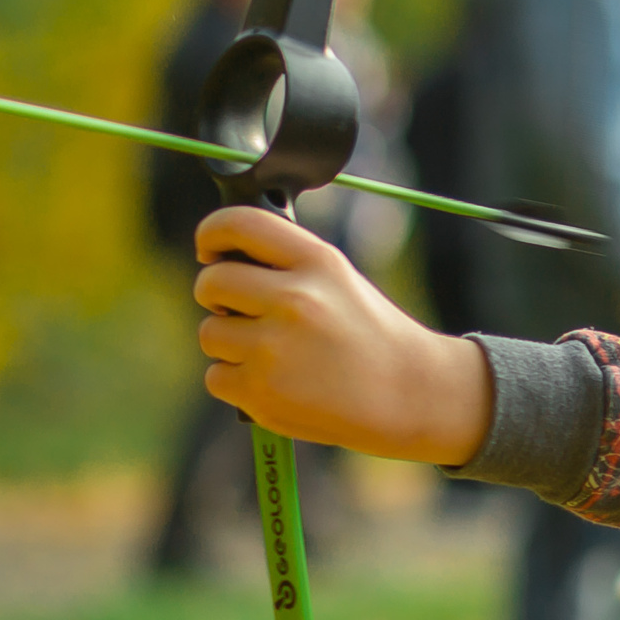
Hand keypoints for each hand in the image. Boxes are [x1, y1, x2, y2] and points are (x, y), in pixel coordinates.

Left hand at [195, 205, 491, 464]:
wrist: (410, 396)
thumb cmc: (370, 337)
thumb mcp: (340, 281)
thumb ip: (286, 265)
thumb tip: (220, 261)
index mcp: (318, 263)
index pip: (238, 224)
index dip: (211, 233)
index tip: (209, 250)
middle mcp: (295, 300)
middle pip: (211, 283)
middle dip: (217, 297)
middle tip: (239, 311)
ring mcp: (274, 348)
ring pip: (210, 333)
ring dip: (230, 345)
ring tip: (275, 356)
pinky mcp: (261, 392)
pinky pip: (216, 377)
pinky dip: (237, 384)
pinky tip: (277, 384)